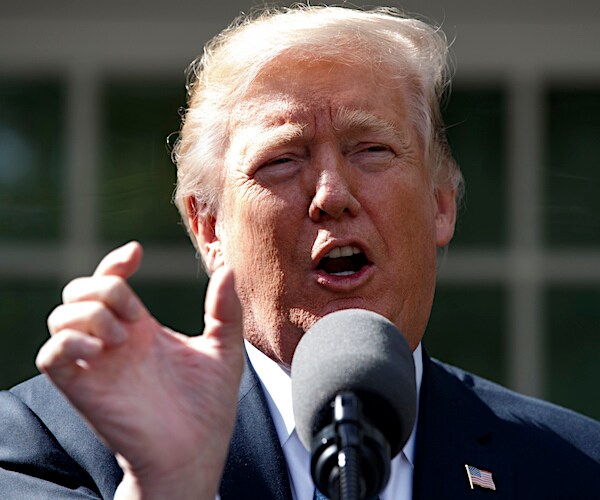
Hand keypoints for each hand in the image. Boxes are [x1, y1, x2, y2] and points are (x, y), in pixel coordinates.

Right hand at [37, 242, 243, 498]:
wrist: (196, 452)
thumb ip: (225, 310)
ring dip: (89, 313)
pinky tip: (100, 349)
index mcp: (143, 328)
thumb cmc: (208, 406)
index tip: (136, 253)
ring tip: (122, 336)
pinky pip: (51, 355)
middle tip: (137, 314)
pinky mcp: (84, 388)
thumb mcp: (225, 349)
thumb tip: (228, 268)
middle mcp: (116, 340)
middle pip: (79, 291)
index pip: (112, 280)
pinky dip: (68, 342)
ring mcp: (98, 363)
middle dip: (104, 286)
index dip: (115, 261)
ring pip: (60, 316)